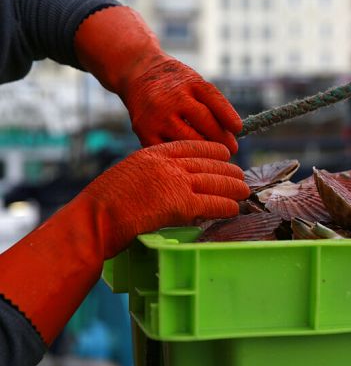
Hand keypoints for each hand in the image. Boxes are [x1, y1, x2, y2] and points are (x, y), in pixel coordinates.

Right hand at [74, 6, 241, 151]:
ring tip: (216, 157)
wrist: (138, 72)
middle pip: (204, 123)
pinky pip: (168, 150)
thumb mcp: (196, 83)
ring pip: (187, 140)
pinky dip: (183, 155)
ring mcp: (157, 115)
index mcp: (190, 83)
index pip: (214, 100)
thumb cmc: (177, 83)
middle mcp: (172, 98)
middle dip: (221, 139)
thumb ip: (213, 104)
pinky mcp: (143, 130)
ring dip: (205, 151)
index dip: (228, 116)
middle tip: (232, 150)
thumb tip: (232, 133)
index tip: (238, 129)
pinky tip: (193, 158)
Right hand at [82, 140, 248, 256]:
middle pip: (209, 163)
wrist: (93, 220)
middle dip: (228, 170)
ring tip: (243, 192)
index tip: (225, 154)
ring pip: (216, 182)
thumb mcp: (130, 174)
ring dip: (233, 188)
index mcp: (154, 153)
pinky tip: (233, 209)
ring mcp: (176, 183)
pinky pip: (213, 204)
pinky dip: (226, 206)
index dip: (214, 151)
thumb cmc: (104, 204)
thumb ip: (153, 173)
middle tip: (240, 176)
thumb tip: (172, 183)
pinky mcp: (181, 205)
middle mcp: (168, 164)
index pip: (193, 146)